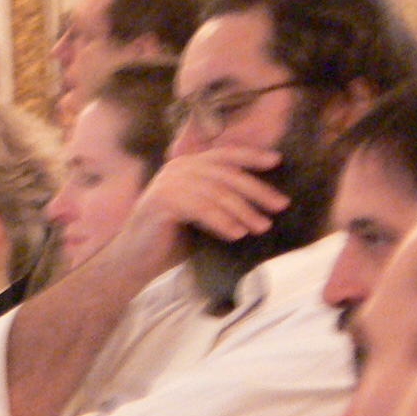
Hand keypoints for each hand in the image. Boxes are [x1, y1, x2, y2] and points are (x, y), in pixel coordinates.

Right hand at [111, 146, 289, 271]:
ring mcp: (167, 184)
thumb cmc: (173, 239)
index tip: (277, 161)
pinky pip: (200, 209)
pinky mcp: (161, 202)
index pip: (224, 155)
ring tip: (262, 227)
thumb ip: (222, 199)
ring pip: (216, 193)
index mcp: (186, 166)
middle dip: (256, 190)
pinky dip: (221, 222)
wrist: (136, 260)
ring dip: (243, 211)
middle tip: (280, 206)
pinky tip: (237, 235)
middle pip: (225, 174)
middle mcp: (176, 169)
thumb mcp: (203, 213)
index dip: (251, 155)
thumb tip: (266, 198)